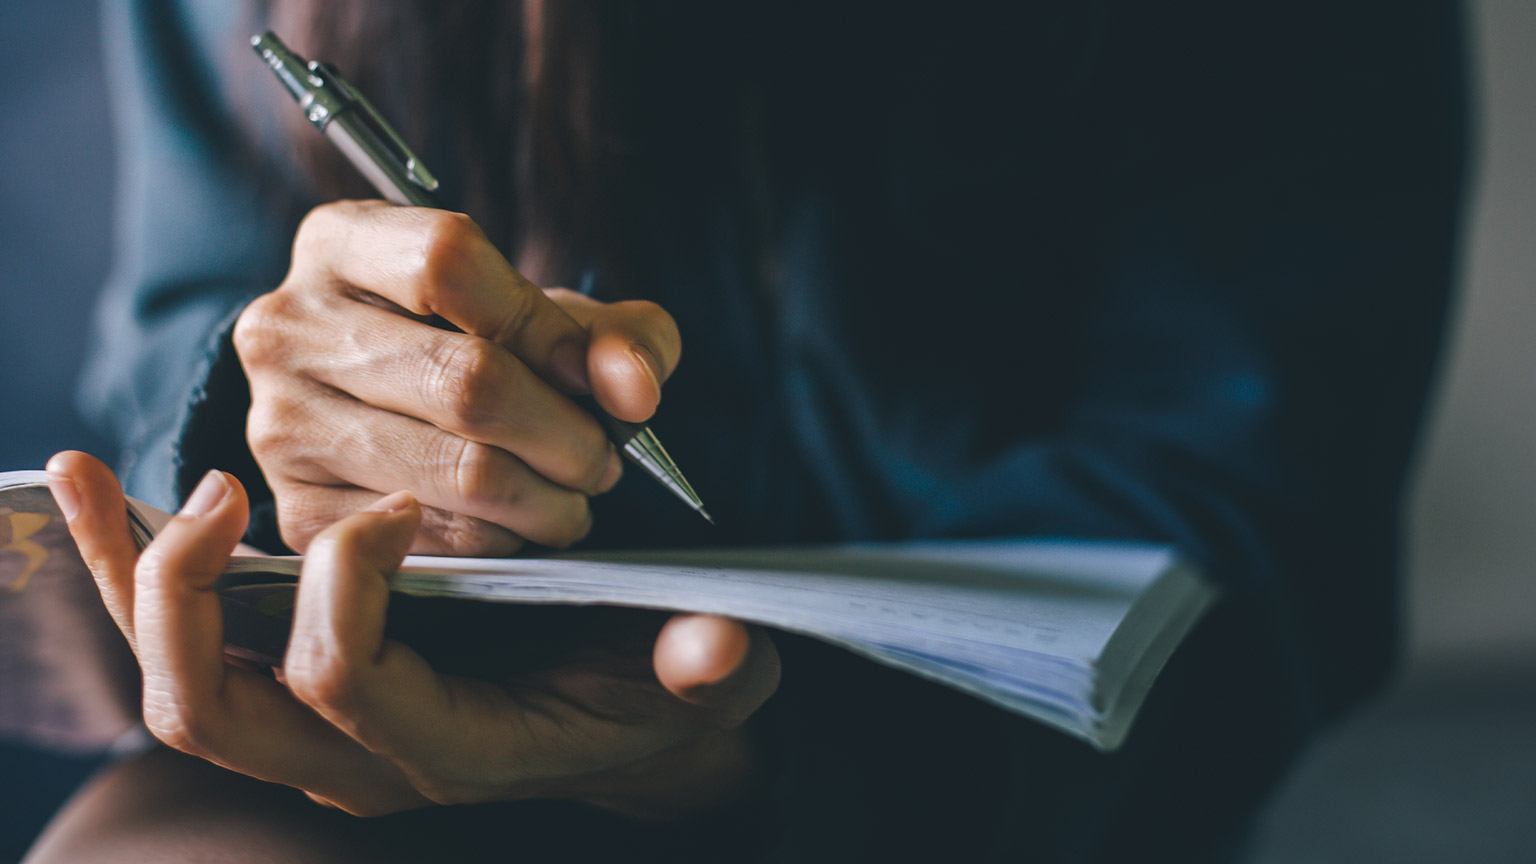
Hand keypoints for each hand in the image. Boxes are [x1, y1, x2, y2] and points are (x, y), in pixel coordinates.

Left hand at [46, 451, 778, 817]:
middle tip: (220, 494)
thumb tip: (716, 647)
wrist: (628, 722)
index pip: (350, 688)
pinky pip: (190, 643)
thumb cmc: (658, 689)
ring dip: (131, 583)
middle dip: (192, 600)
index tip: (392, 501)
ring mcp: (323, 730)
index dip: (349, 594)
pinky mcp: (304, 682)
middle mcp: (365, 756)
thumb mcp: (709, 679)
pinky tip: (101, 489)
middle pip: (217, 710)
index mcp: (457, 749)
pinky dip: (132, 571)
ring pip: (180, 683)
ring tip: (93, 478)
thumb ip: (715, 669)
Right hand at [232, 200, 681, 554]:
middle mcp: (288, 328)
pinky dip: (502, 539)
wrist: (382, 414)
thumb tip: (631, 390)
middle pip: (466, 381)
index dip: (545, 327)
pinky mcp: (295, 511)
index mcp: (340, 243)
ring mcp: (280, 423)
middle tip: (601, 460)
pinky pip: (434, 535)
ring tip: (571, 494)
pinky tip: (516, 522)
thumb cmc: (476, 349)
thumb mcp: (548, 315)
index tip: (597, 377)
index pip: (449, 262)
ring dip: (547, 498)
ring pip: (459, 470)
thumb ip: (616, 335)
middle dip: (566, 435)